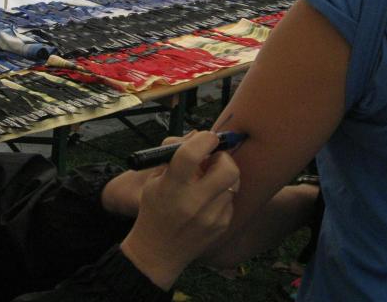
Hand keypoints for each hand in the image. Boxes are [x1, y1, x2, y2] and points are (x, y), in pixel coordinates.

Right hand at [120, 131, 239, 289]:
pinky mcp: (221, 226)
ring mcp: (210, 217)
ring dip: (222, 177)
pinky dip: (221, 196)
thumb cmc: (154, 209)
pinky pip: (230, 200)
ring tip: (208, 182)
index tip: (208, 137)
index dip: (204, 139)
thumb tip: (198, 135)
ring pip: (232, 183)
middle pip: (227, 168)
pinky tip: (207, 202)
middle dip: (224, 158)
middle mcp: (192, 202)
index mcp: (171, 187)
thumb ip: (174, 155)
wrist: (158, 251)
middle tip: (214, 159)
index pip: (191, 154)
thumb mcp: (154, 180)